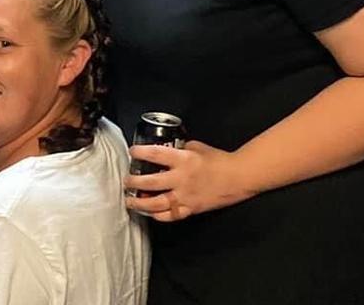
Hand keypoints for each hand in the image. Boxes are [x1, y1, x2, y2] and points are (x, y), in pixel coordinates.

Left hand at [123, 141, 257, 221]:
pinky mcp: (192, 209)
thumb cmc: (218, 160)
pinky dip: (158, 216)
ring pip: (157, 204)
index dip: (140, 153)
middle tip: (126, 181)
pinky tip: (149, 213)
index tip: (131, 152)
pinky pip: (171, 216)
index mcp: (183, 160)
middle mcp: (181, 179)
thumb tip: (166, 148)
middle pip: (150, 183)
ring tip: (130, 201)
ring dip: (140, 204)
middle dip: (133, 183)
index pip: (156, 154)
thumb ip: (180, 148)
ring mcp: (186, 196)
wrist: (238, 178)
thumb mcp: (197, 147)